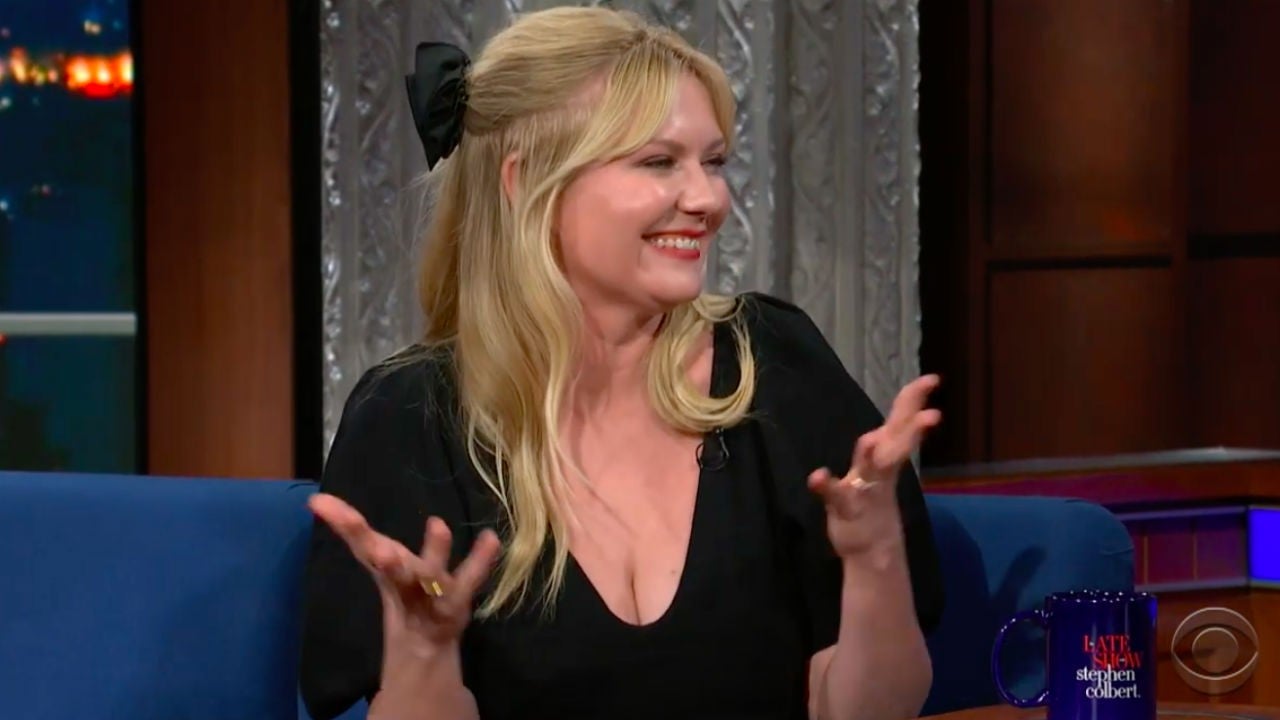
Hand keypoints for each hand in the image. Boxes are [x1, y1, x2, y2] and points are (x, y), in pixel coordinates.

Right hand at [308, 493, 501, 656]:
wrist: (423, 644)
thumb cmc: (402, 589)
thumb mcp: (381, 558)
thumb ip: (359, 533)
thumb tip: (320, 500)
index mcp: (383, 566)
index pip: (360, 541)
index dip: (342, 521)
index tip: (318, 500)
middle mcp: (403, 581)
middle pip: (391, 567)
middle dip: (387, 559)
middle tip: (380, 551)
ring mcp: (431, 595)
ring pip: (428, 577)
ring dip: (432, 555)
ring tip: (439, 526)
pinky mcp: (455, 602)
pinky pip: (470, 579)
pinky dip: (481, 560)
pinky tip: (491, 538)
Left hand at [806, 374, 940, 560]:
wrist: (872, 549)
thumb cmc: (874, 498)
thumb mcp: (884, 463)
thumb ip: (893, 437)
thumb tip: (906, 408)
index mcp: (887, 455)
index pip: (902, 421)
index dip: (915, 399)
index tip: (933, 378)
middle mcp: (880, 469)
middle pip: (896, 441)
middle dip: (911, 426)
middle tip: (932, 413)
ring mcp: (866, 489)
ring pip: (873, 468)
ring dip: (873, 455)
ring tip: (873, 440)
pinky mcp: (847, 508)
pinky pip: (837, 496)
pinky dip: (827, 485)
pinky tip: (817, 476)